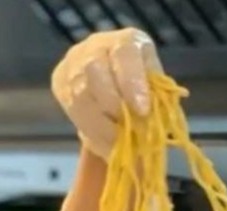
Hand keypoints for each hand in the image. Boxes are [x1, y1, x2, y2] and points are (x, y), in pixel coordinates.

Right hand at [52, 28, 161, 159]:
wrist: (122, 93)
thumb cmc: (149, 94)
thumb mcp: (161, 95)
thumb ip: (159, 102)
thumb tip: (152, 121)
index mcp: (128, 42)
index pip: (125, 54)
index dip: (132, 82)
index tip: (143, 110)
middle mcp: (97, 46)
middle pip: (93, 70)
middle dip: (112, 105)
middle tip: (128, 131)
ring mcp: (74, 62)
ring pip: (79, 93)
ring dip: (101, 124)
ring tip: (120, 144)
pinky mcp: (60, 81)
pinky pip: (71, 108)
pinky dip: (92, 132)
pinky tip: (107, 145)